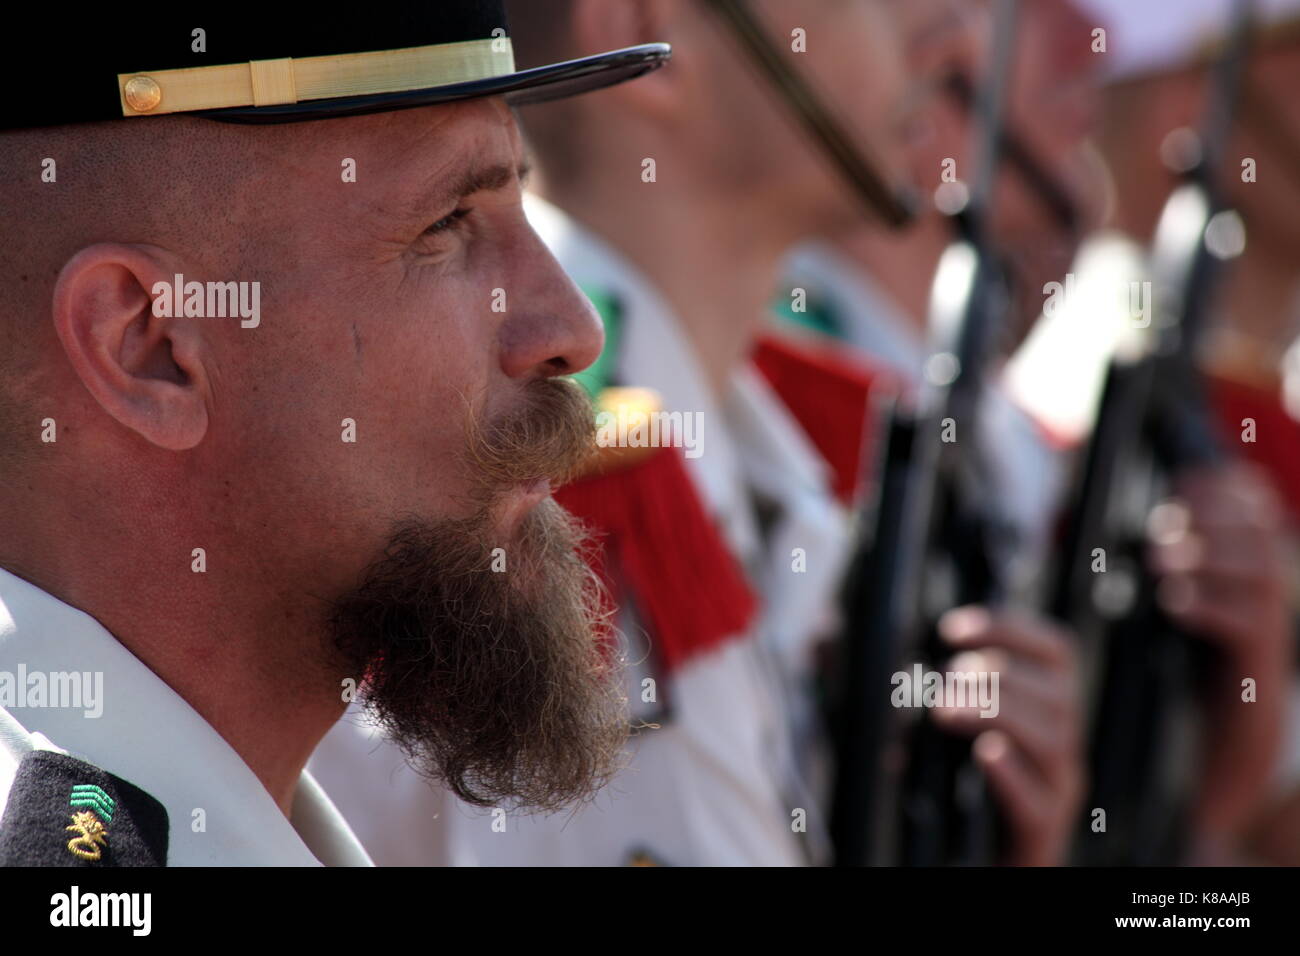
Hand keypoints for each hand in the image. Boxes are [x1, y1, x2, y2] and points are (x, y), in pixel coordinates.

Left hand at [933, 606, 1084, 865]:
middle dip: (997, 673)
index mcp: (1047, 710)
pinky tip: (984, 754)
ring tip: (945, 710)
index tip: (953, 629)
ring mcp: (1057, 792)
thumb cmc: (955, 786)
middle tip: (944, 678)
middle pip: (1058, 693)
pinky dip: (1011, 774)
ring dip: (998, 713)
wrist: (972, 861)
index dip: (1011, 628)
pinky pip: (1037, 803)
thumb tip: (835, 644)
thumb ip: (908, 682)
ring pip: (1054, 740)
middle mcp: (1061, 747)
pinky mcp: (1041, 834)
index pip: (1057, 651)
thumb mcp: (938, 723)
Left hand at [1147, 462, 1291, 842]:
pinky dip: (1211, 606)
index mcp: (1244, 577)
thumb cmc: (1188, 677)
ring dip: (1210, 557)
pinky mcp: (1257, 672)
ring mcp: (1267, 635)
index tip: (1182, 482)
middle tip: (1166, 522)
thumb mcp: (1177, 613)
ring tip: (1164, 562)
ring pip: (1263, 574)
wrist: (1218, 752)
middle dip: (1216, 516)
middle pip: (1263, 533)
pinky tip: (1175, 604)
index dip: (1228, 489)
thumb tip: (1146, 528)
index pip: (1257, 512)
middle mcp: (1265, 599)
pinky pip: (1250, 627)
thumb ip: (1169, 570)